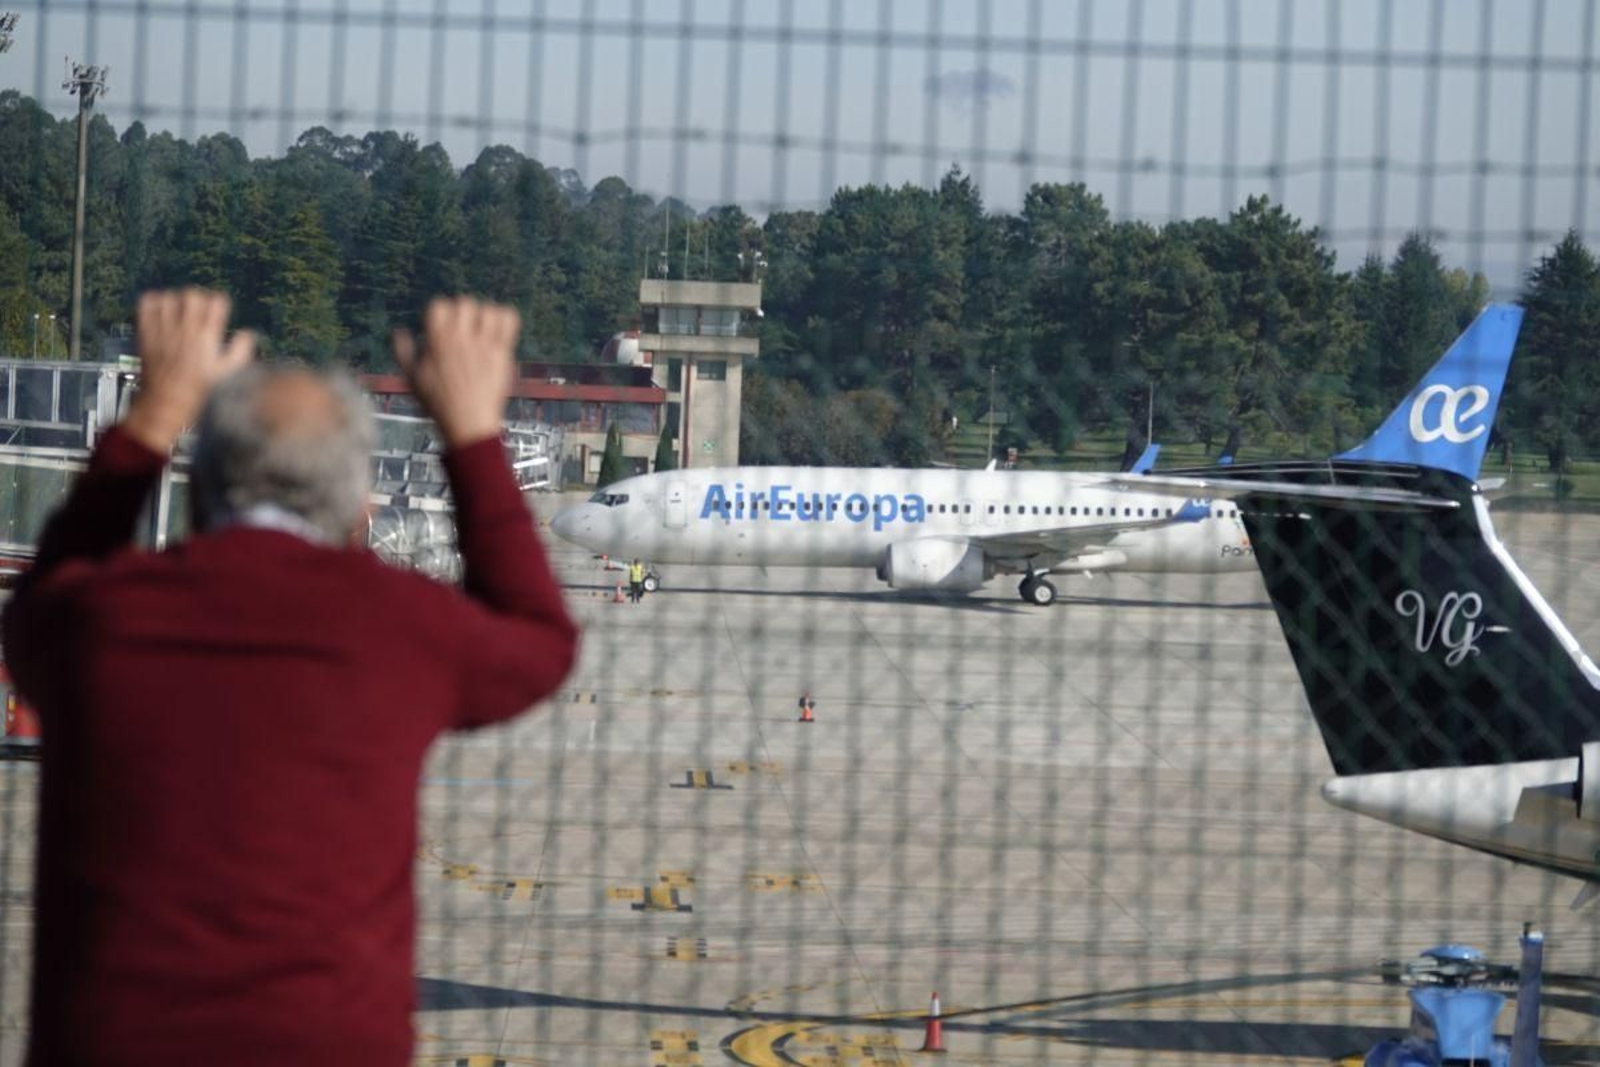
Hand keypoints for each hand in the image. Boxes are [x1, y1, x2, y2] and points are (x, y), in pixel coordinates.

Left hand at [122, 288, 254, 452]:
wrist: (165, 403)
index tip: (219, 308)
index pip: (217, 302)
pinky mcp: (146, 334)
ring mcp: (163, 331)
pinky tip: (159, 309)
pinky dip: (152, 302)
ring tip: (179, 308)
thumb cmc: (197, 392)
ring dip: (176, 300)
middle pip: (192, 294)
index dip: (220, 302)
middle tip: (199, 307)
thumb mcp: (228, 375)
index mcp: (207, 337)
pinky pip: (146, 306)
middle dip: (198, 297)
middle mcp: (185, 330)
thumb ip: (241, 351)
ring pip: (169, 297)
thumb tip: (247, 334)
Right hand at [393, 297, 518, 448]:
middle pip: (465, 302)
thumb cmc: (439, 405)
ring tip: (481, 329)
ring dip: (485, 315)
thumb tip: (399, 331)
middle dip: (462, 312)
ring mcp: (484, 345)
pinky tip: (498, 330)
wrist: (468, 425)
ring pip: (488, 308)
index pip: (439, 305)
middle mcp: (461, 339)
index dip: (439, 312)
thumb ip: (403, 352)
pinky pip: (510, 321)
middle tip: (463, 329)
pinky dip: (505, 318)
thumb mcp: (412, 379)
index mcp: (437, 342)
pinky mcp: (502, 354)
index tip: (442, 326)